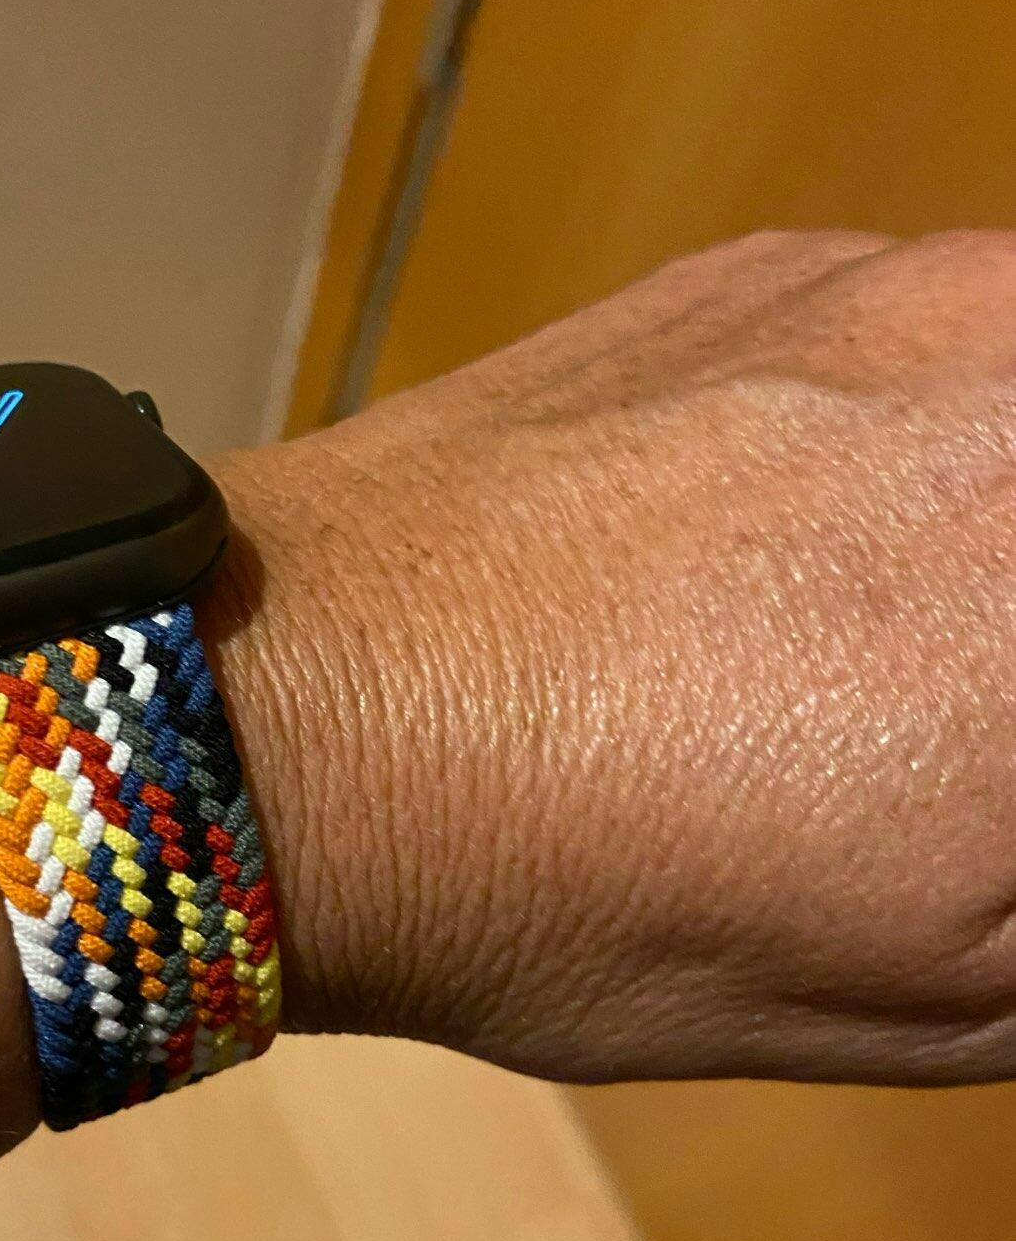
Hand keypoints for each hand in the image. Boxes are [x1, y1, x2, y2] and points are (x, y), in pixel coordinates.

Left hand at [208, 230, 1015, 1084]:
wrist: (296, 708)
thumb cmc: (600, 893)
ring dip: (1001, 517)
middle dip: (1011, 635)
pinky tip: (826, 531)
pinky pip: (969, 324)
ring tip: (904, 635)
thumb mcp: (946, 986)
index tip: (984, 777)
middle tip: (950, 704)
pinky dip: (961, 422)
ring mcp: (919, 284)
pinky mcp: (784, 254)